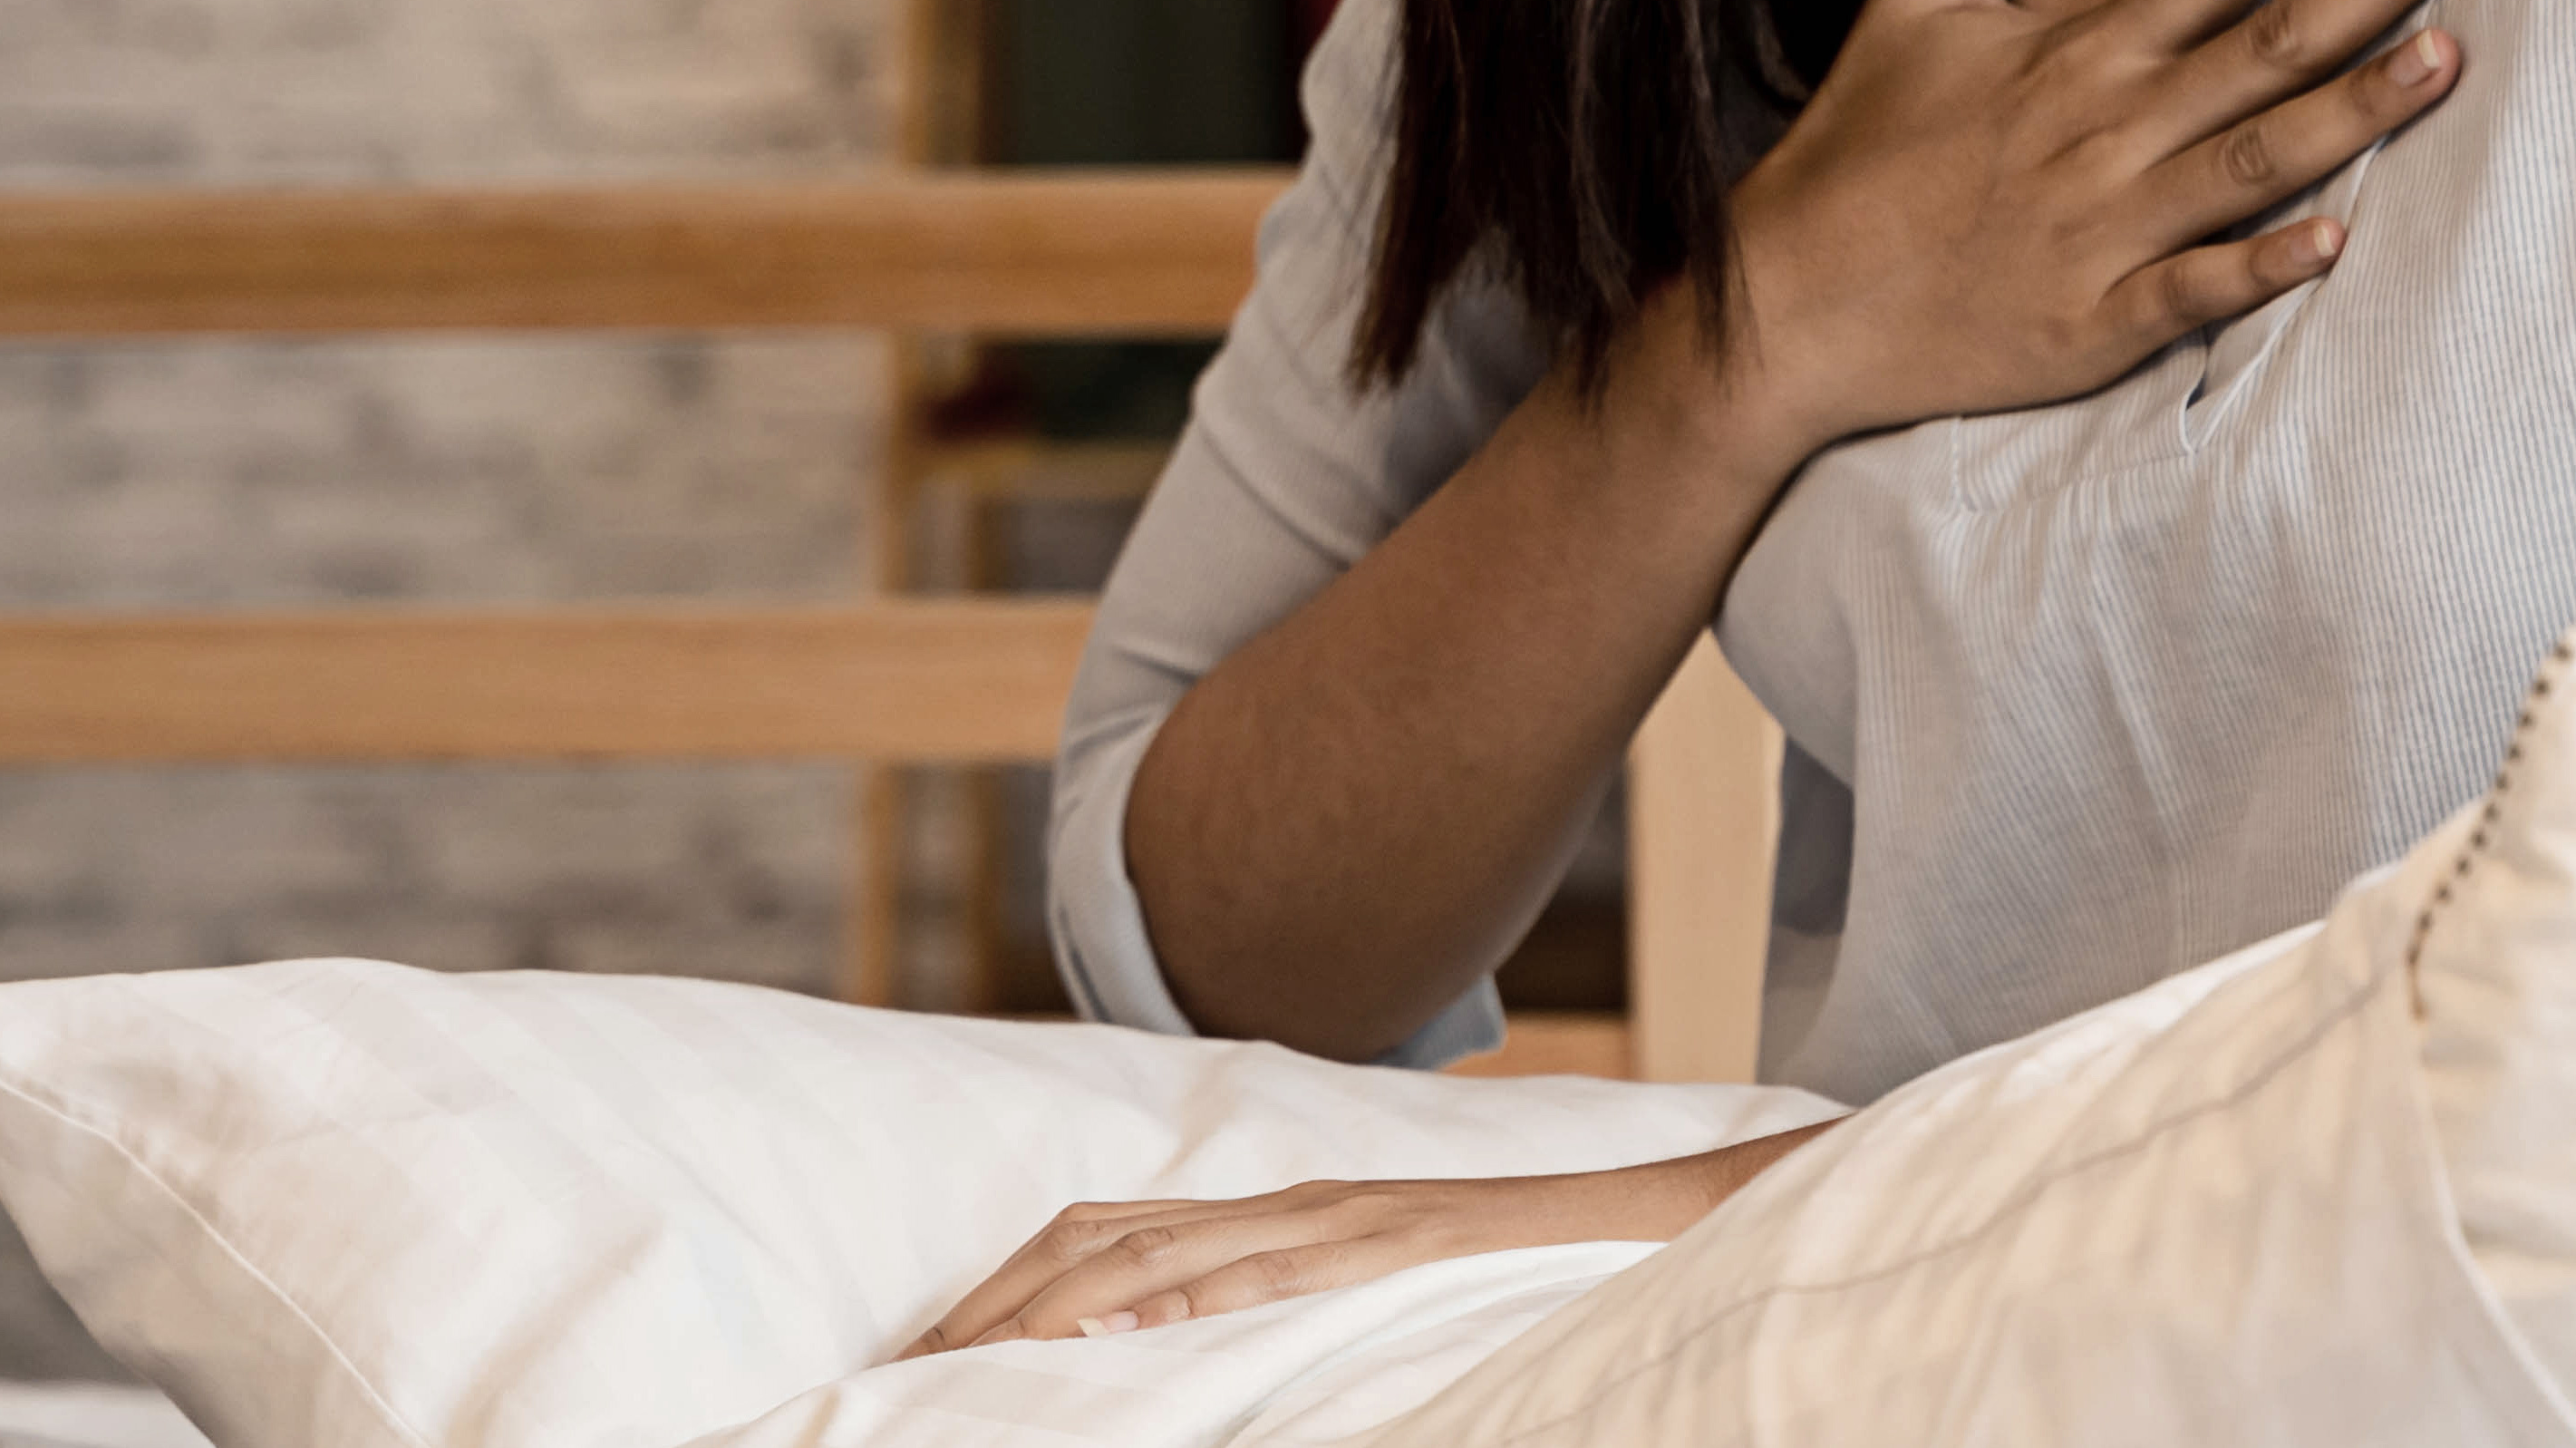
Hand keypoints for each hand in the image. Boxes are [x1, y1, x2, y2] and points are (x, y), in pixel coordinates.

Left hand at [901, 1131, 1823, 1352]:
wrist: (1666, 1216)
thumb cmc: (1534, 1272)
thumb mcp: (1388, 1298)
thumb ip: (1302, 1311)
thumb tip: (1200, 1362)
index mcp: (1289, 1217)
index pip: (1112, 1233)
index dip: (1010, 1285)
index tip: (929, 1353)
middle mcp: (1301, 1205)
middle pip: (1108, 1232)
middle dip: (996, 1299)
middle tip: (909, 1371)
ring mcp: (1351, 1219)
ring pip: (1172, 1246)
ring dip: (1059, 1302)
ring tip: (975, 1360)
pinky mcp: (1405, 1243)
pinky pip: (1283, 1267)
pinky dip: (1197, 1295)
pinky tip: (1136, 1328)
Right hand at [1710, 0, 2481, 454]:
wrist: (1789, 301)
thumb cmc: (1861, 142)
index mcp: (2078, 48)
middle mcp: (2107, 128)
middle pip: (2270, 41)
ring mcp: (2106, 228)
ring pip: (2257, 160)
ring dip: (2358, 110)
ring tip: (2452, 56)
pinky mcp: (2095, 322)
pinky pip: (2196, 293)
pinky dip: (2264, 269)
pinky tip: (2341, 244)